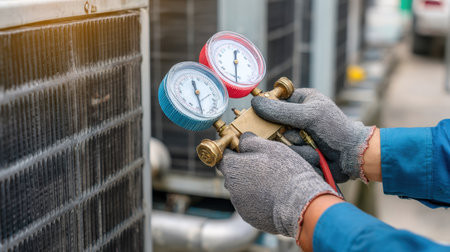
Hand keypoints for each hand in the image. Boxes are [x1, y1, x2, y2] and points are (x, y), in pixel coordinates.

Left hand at [217, 132, 338, 238]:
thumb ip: (250, 141)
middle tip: (263, 165)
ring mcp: (240, 204)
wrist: (302, 204)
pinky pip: (250, 204)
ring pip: (241, 190)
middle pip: (232, 174)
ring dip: (251, 185)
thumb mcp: (270, 147)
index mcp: (233, 168)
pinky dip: (258, 199)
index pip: (223, 156)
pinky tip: (274, 196)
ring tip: (272, 183)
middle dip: (243, 168)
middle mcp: (231, 188)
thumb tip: (242, 139)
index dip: (231, 151)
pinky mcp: (250, 217)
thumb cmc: (287, 172)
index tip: (240, 149)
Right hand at [252, 88, 374, 182]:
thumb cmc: (336, 129)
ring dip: (296, 145)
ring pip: (278, 141)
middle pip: (271, 124)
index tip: (262, 115)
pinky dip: (301, 155)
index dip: (268, 109)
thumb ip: (282, 111)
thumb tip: (256, 105)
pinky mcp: (296, 151)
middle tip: (298, 133)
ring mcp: (295, 135)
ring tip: (313, 145)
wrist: (352, 157)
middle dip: (285, 132)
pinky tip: (314, 154)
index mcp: (300, 100)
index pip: (273, 101)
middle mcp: (295, 117)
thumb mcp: (310, 115)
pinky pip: (287, 154)